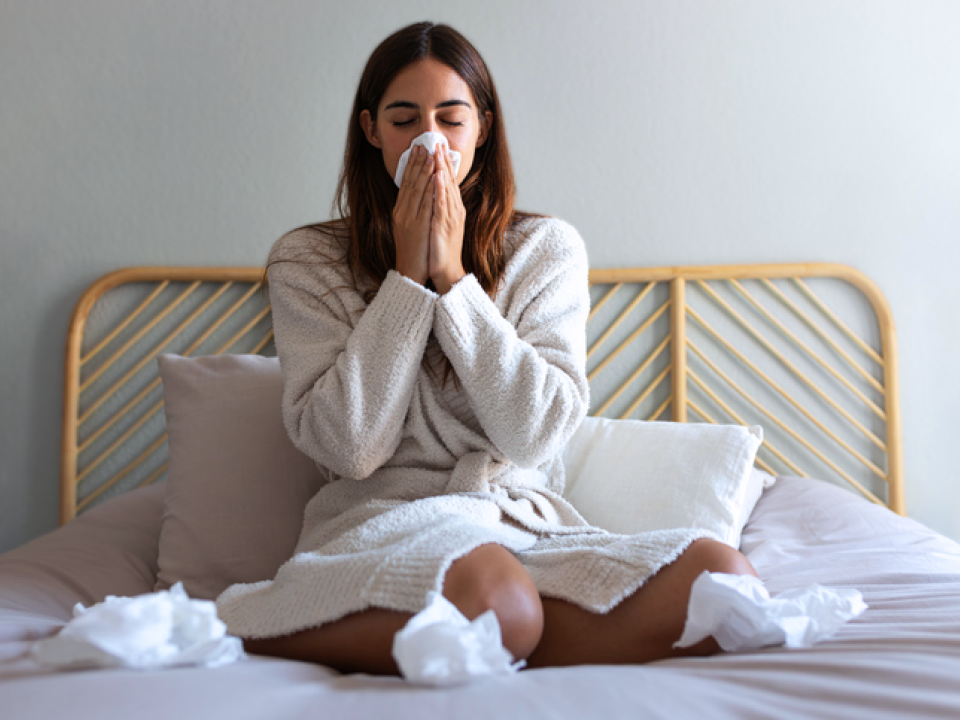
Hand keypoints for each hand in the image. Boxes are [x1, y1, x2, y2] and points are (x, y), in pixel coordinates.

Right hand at [392, 145, 434, 284]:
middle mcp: (402, 212)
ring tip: (430, 155)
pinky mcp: (418, 226)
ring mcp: (409, 218)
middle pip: (409, 182)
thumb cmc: (413, 251)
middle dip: (417, 163)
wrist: (410, 271)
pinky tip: (434, 178)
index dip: (411, 166)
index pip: (406, 184)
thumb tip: (418, 196)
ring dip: (424, 171)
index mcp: (400, 212)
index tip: (417, 150)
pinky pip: (424, 203)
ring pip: (417, 190)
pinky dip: (429, 189)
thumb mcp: (409, 228)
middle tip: (422, 145)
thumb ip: (412, 211)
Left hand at [429, 146, 466, 294]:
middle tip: (438, 141)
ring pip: (446, 188)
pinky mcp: (444, 225)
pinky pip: (442, 204)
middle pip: (448, 180)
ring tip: (437, 152)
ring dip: (441, 169)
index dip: (444, 163)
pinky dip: (439, 188)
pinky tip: (436, 176)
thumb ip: (440, 208)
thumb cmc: (442, 249)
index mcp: (453, 209)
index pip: (448, 181)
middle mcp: (454, 210)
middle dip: (443, 160)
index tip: (438, 147)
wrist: (446, 270)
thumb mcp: (441, 224)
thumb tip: (435, 194)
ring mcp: (450, 217)